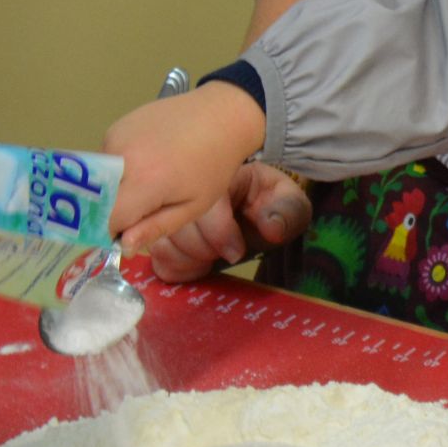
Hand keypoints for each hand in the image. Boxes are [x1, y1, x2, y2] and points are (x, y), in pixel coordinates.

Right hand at [105, 83, 268, 256]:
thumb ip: (155, 228)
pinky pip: (105, 156)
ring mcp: (115, 137)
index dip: (113, 231)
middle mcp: (120, 157)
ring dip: (115, 188)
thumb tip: (123, 246)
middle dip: (112, 210)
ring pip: (98, 178)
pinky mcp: (115, 125)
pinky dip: (118, 167)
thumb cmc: (213, 166)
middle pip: (96, 198)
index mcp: (143, 181)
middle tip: (142, 208)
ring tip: (151, 179)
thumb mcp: (192, 206)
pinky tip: (147, 160)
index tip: (128, 233)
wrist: (221, 115)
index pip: (105, 218)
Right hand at [148, 163, 311, 282]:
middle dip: (203, 248)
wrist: (260, 221)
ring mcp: (170, 216)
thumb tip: (271, 227)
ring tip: (211, 257)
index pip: (202, 202)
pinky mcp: (164, 239)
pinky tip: (199, 265)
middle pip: (176, 225)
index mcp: (221, 177)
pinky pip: (157, 259)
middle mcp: (187, 192)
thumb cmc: (273, 209)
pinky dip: (178, 268)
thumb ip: (286, 212)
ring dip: (189, 259)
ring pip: (162, 242)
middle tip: (224, 254)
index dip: (218, 232)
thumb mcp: (290, 205)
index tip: (237, 252)